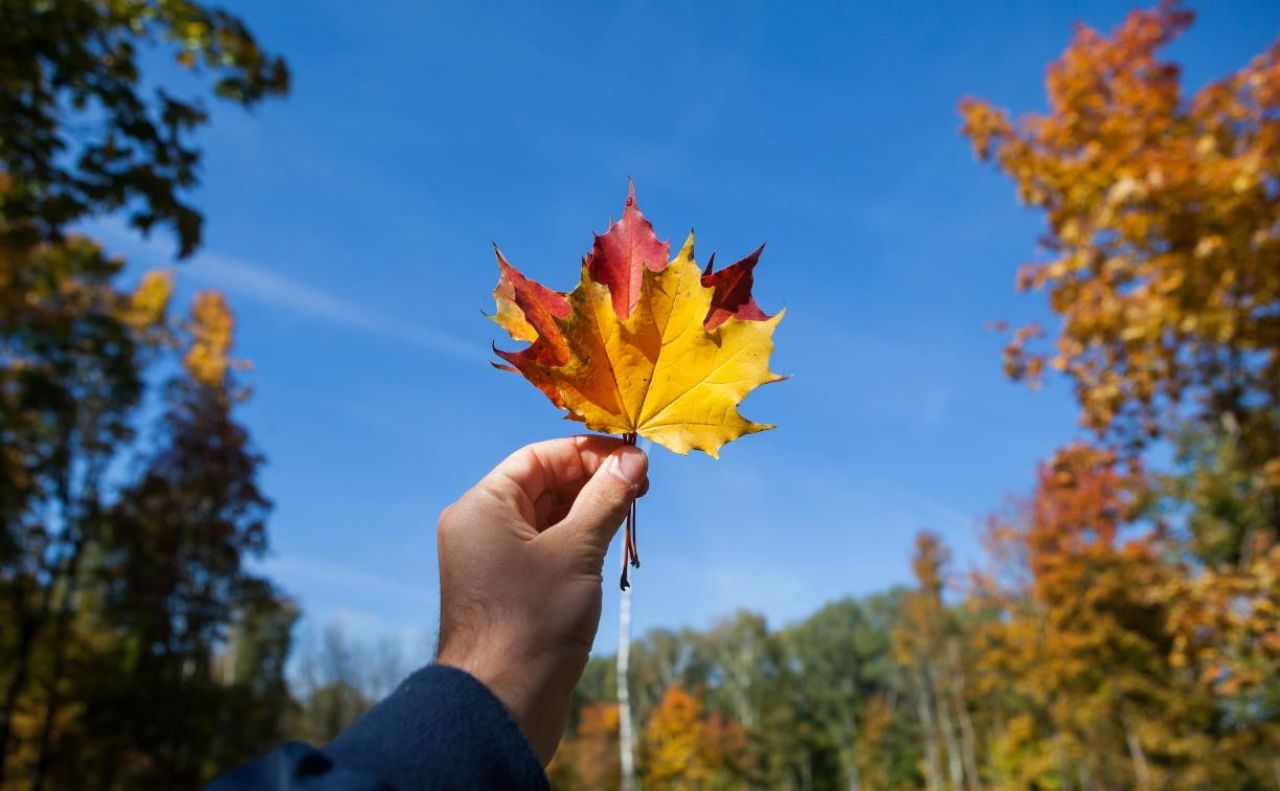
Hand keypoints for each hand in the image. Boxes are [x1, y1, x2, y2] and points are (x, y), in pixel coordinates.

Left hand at [434, 435, 647, 763]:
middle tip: (642, 485)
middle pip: (543, 485)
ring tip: (633, 511)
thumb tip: (632, 459)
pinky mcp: (511, 590)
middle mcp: (482, 528)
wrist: (501, 705)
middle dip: (593, 481)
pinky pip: (547, 549)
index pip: (538, 458)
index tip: (632, 457)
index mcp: (482, 508)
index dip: (587, 453)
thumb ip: (604, 500)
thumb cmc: (532, 624)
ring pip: (548, 518)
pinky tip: (610, 542)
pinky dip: (579, 541)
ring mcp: (494, 561)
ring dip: (590, 511)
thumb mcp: (576, 552)